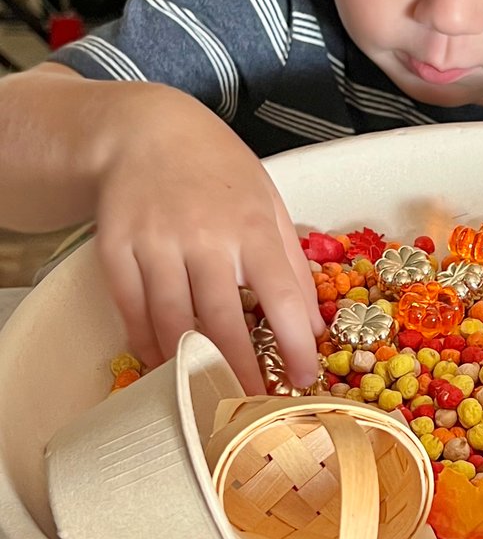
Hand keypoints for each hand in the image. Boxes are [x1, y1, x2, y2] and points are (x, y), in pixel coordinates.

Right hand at [93, 86, 323, 393]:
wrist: (147, 131)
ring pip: (172, 322)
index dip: (294, 344)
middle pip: (223, 320)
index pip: (281, 296)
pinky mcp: (116, 249)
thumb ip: (290, 262)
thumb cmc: (218, 170)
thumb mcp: (268, 202)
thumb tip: (310, 324)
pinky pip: (131, 310)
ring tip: (209, 396)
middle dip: (239, 371)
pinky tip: (163, 364)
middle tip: (252, 408)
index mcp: (252, 225)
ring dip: (191, 367)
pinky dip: (147, 344)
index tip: (304, 378)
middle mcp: (205, 236)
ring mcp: (156, 243)